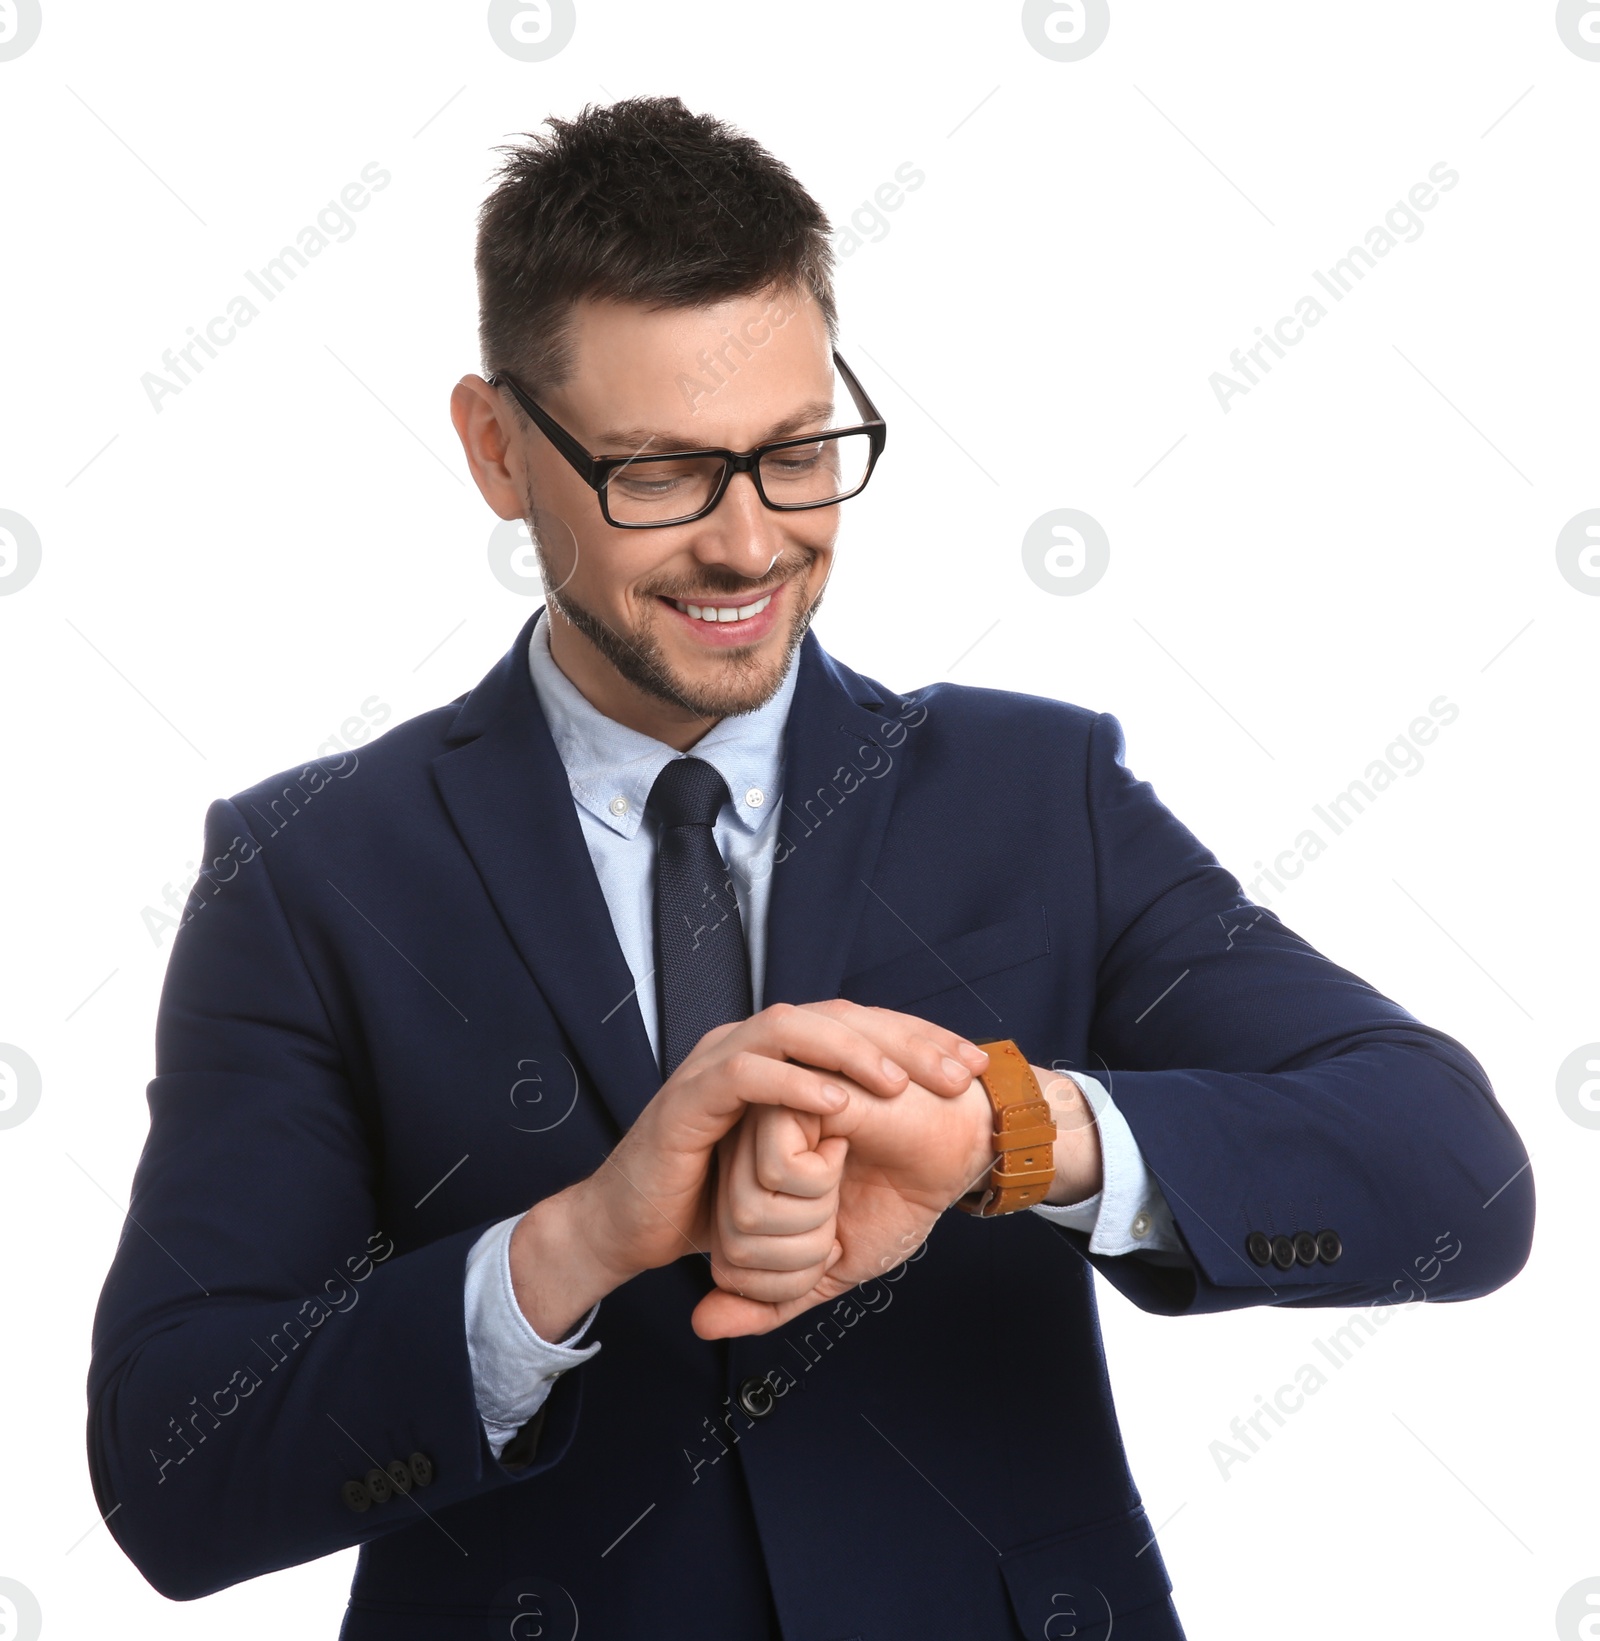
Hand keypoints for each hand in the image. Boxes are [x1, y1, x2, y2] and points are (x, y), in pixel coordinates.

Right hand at [505, 1004, 978, 1341]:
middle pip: (836, 1014)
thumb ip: (840, 1135)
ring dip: (850, 1049)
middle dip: (903, 1038)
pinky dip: (794, 1081)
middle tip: (956, 1071)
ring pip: (791, 1026)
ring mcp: (716, 1063)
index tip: (974, 1067)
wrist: (630, 1228)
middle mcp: (749, 1044)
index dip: (920, 1037)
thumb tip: (917, 1123)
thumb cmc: (711, 1196)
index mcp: (780, 1054)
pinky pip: (746, 1070)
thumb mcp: (795, 1162)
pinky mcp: (689, 1097)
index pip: (860, 1023)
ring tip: (897, 1083)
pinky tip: (837, 1102)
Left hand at [695, 1053, 1103, 1337]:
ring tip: (841, 1167)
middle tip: (839, 1204)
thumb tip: (704, 1324)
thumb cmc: (899, 1192)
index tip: (829, 1238)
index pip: (728, 1267)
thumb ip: (770, 1298)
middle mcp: (741, 1153)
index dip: (788, 1278)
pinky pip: (772, 1172)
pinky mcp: (783, 1097)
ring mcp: (756, 1123)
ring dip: (814, 1215)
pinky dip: (818, 1179)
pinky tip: (841, 1141)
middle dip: (803, 1251)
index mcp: (746, 1188)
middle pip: (733, 1244)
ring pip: (747, 1211)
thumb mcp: (832, 1266)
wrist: (953, 1148)